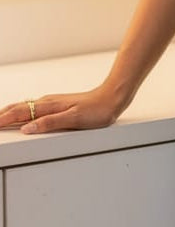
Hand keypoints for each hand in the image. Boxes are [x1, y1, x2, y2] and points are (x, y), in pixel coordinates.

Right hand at [0, 84, 124, 135]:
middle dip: (1, 115)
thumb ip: (50, 123)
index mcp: (48, 106)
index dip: (2, 119)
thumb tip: (27, 128)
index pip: (18, 113)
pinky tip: (21, 115)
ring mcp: (52, 103)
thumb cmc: (97, 110)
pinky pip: (32, 108)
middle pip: (18, 108)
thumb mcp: (74, 119)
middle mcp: (47, 102)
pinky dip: (21, 112)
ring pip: (24, 107)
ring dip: (9, 112)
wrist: (112, 98)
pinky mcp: (57, 105)